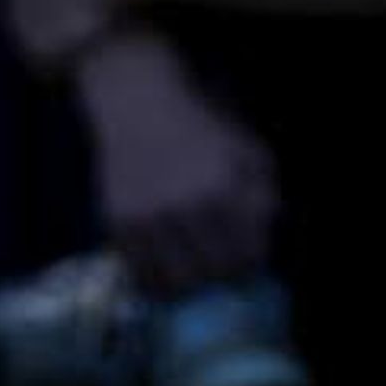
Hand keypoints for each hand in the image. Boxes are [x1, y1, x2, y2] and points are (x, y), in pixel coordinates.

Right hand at [74, 33, 276, 295]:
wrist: (136, 100)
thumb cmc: (197, 123)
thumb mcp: (244, 145)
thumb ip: (263, 191)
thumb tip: (265, 233)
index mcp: (224, 188)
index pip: (247, 255)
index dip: (250, 265)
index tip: (244, 263)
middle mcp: (188, 206)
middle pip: (212, 274)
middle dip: (220, 278)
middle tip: (216, 270)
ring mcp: (150, 216)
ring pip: (175, 282)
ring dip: (187, 286)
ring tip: (189, 275)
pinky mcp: (119, 221)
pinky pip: (139, 272)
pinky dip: (153, 281)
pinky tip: (161, 271)